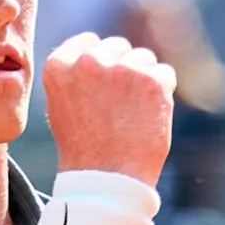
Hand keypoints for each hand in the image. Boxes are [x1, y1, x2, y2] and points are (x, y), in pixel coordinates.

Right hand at [44, 33, 175, 185]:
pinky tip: (149, 118)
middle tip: (119, 108)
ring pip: (144, 59)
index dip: (100, 64)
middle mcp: (88, 62)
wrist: (108, 182)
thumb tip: (95, 52)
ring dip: (144, 81)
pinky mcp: (151, 81)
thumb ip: (74, 76)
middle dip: (123, 70)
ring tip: (133, 116)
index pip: (88, 42)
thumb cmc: (84, 151)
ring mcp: (121, 69)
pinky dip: (163, 95)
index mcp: (59, 67)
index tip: (102, 89)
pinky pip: (165, 74)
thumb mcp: (61, 108)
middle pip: (118, 47)